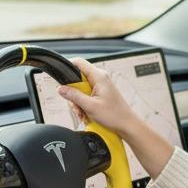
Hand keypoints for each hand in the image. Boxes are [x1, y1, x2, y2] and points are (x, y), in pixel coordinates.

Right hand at [58, 57, 175, 180]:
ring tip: (82, 113)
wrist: (127, 124)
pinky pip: (86, 95)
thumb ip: (74, 96)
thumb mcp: (90, 106)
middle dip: (73, 93)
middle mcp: (100, 78)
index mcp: (98, 76)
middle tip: (75, 105)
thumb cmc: (114, 115)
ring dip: (78, 101)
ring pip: (81, 88)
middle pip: (77, 78)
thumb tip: (60, 88)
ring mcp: (100, 85)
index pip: (78, 63)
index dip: (67, 67)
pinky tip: (85, 113)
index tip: (61, 79)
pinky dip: (83, 104)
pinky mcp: (100, 93)